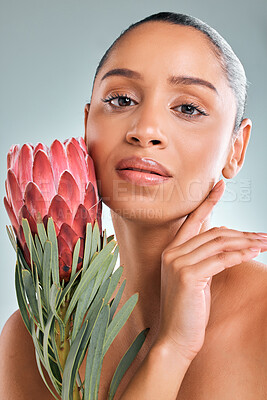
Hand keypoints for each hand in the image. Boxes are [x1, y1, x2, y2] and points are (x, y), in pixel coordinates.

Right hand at [155, 179, 266, 361]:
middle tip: (263, 236)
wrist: (175, 337)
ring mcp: (178, 263)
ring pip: (219, 243)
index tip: (219, 185)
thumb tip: (224, 238)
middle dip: (242, 233)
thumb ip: (205, 257)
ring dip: (246, 243)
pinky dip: (239, 255)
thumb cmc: (188, 309)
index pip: (192, 220)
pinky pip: (220, 260)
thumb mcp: (196, 278)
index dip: (207, 202)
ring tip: (265, 243)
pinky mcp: (187, 275)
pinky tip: (254, 253)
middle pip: (213, 233)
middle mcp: (172, 253)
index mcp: (172, 251)